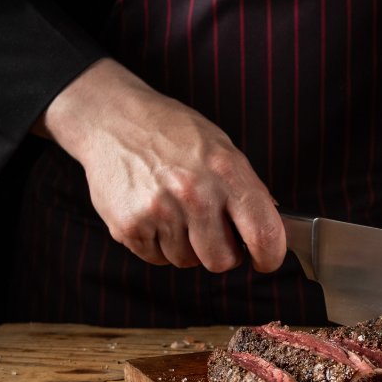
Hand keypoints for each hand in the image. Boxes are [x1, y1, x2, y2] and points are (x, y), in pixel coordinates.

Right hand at [34, 58, 284, 272]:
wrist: (111, 120)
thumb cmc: (173, 134)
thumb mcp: (221, 149)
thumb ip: (246, 190)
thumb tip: (270, 230)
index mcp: (226, 171)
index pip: (264, 233)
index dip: (271, 256)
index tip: (266, 259)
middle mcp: (195, 194)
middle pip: (222, 261)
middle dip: (223, 253)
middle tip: (214, 231)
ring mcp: (159, 212)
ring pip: (187, 261)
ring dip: (187, 246)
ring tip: (175, 210)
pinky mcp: (129, 227)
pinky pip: (157, 259)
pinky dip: (159, 244)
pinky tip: (153, 213)